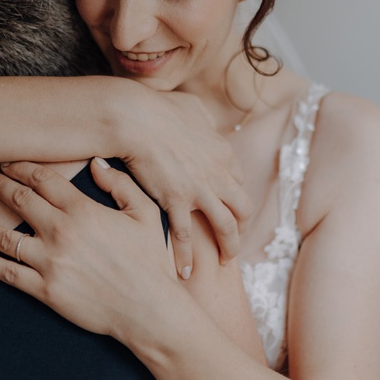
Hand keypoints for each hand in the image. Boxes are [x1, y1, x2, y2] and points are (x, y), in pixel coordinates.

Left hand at [0, 160, 179, 341]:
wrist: (149, 309)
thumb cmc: (150, 260)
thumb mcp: (145, 214)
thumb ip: (120, 184)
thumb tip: (95, 163)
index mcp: (83, 210)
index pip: (42, 179)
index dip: (20, 167)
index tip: (6, 161)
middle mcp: (61, 232)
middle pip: (19, 200)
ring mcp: (50, 262)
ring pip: (4, 237)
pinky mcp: (45, 289)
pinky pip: (8, 273)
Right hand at [121, 90, 252, 277]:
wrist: (136, 117)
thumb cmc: (158, 107)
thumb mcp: (191, 107)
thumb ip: (201, 117)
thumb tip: (202, 120)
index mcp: (221, 151)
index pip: (237, 179)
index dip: (232, 194)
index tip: (227, 204)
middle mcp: (218, 173)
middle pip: (242, 206)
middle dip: (241, 225)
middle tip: (233, 238)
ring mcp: (201, 189)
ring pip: (226, 226)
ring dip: (228, 247)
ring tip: (224, 262)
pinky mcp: (178, 201)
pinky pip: (186, 236)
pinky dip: (186, 257)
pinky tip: (184, 272)